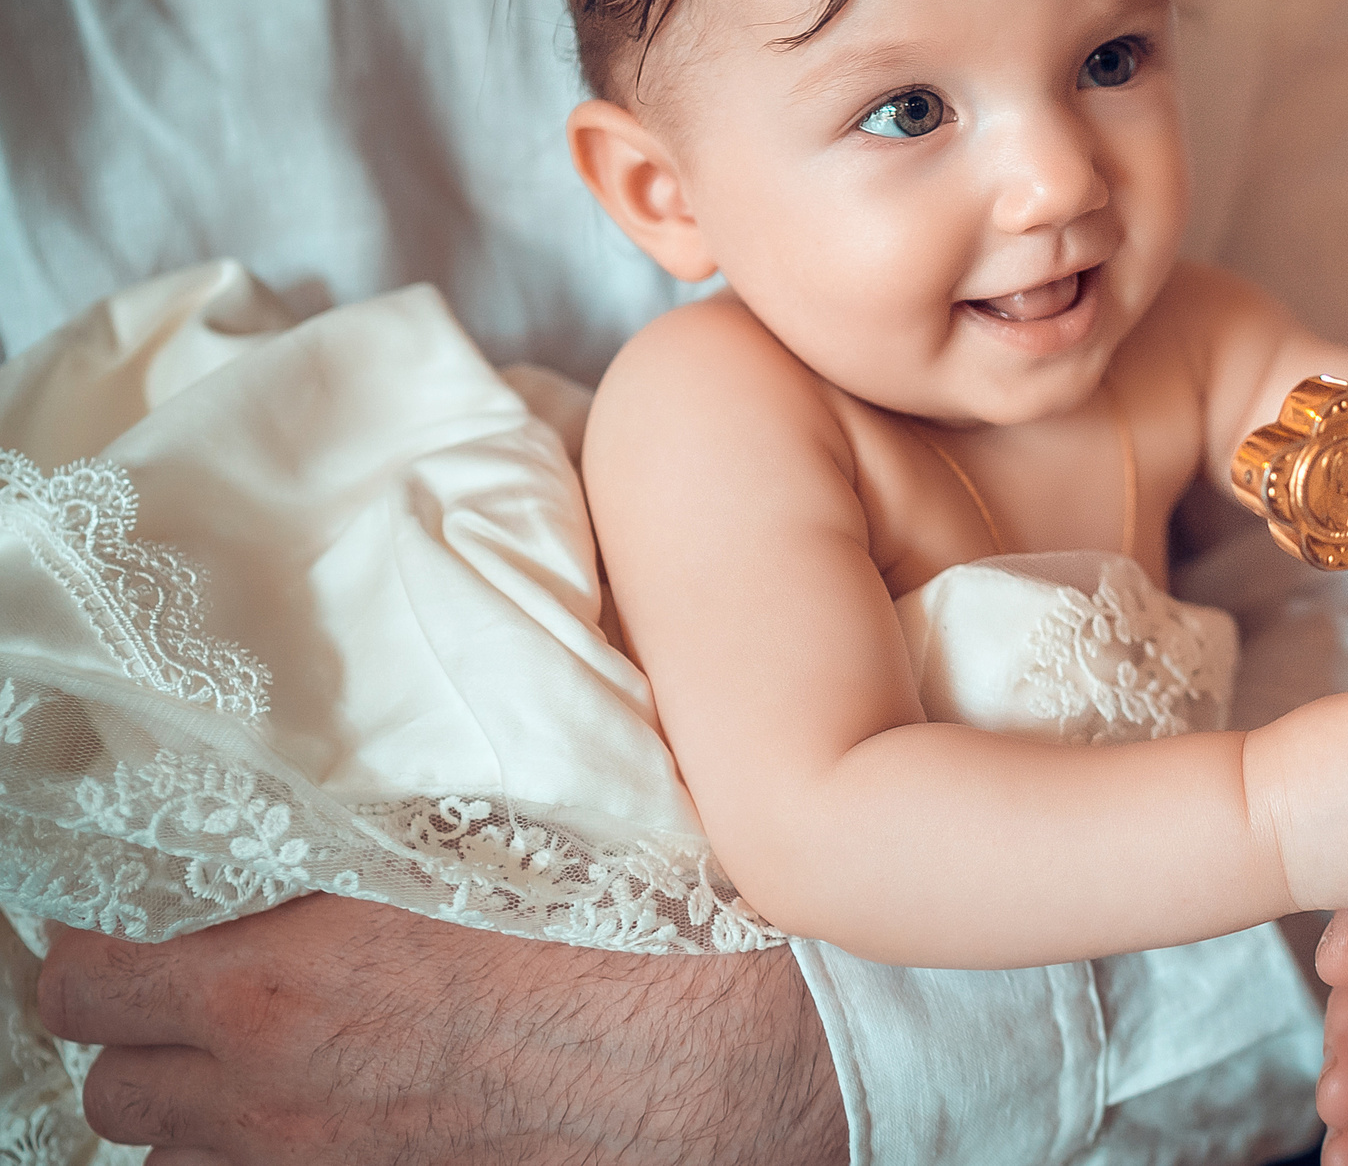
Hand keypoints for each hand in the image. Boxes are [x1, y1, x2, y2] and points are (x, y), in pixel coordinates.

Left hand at [36, 893, 845, 1165]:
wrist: (707, 1050)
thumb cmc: (607, 931)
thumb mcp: (474, 840)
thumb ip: (364, 827)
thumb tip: (315, 775)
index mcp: (277, 981)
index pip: (85, 978)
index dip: (90, 947)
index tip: (123, 916)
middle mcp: (271, 1090)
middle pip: (108, 1084)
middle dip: (131, 1033)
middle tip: (183, 985)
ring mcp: (318, 1164)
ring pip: (171, 1156)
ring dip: (192, 1106)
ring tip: (251, 1054)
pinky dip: (259, 1155)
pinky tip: (320, 1108)